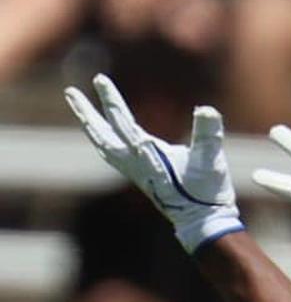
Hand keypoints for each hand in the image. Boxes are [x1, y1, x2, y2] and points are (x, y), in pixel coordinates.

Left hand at [64, 75, 242, 252]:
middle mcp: (134, 163)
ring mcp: (135, 171)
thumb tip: (205, 110)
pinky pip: (112, 155)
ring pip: (103, 145)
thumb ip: (207, 134)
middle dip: (86, 112)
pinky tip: (105, 139)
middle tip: (70, 92)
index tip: (98, 80)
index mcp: (146, 155)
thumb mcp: (210, 160)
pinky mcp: (141, 176)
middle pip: (101, 133)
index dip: (110, 99)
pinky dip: (103, 141)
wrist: (201, 221)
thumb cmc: (205, 191)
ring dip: (91, 126)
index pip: (121, 121)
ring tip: (82, 111)